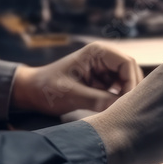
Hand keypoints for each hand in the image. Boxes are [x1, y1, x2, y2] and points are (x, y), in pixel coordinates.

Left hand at [10, 43, 143, 115]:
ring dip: (125, 95)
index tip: (127, 102)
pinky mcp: (100, 82)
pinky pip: (117, 89)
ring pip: (126, 81)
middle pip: (130, 71)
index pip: (127, 63)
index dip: (131, 82)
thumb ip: (98, 100)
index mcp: (97, 52)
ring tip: (120, 111)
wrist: (31, 92)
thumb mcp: (72, 95)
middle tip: (127, 109)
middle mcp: (103, 58)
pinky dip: (118, 100)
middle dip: (131, 89)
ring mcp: (102, 70)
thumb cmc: (47, 89)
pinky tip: (113, 111)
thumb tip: (121, 108)